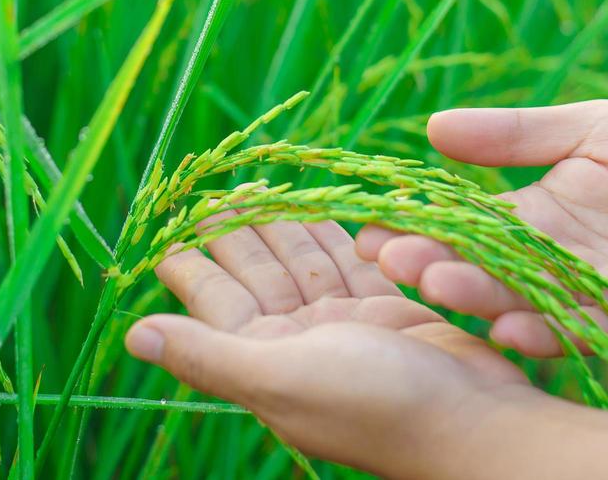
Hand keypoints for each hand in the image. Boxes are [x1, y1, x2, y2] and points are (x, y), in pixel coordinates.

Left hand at [124, 216, 544, 479]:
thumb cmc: (376, 405)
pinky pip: (349, 263)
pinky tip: (318, 204)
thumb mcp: (280, 379)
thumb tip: (131, 337)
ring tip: (258, 183)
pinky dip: (333, 233)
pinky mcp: (387, 312)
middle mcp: (298, 344)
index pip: (215, 299)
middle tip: (214, 185)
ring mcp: (344, 327)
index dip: (190, 260)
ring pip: (302, 262)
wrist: (476, 423)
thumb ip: (206, 355)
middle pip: (257, 273)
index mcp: (264, 361)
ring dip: (282, 223)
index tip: (165, 220)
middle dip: (235, 230)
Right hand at [357, 101, 607, 355]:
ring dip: (479, 298)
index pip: (462, 225)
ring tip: (437, 285)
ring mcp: (588, 293)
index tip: (368, 226)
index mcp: (531, 215)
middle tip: (389, 259)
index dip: (418, 226)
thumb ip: (516, 136)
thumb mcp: (587, 128)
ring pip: (522, 301)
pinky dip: (547, 333)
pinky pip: (584, 330)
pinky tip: (510, 329)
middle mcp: (548, 261)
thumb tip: (432, 127)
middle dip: (435, 263)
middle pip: (482, 266)